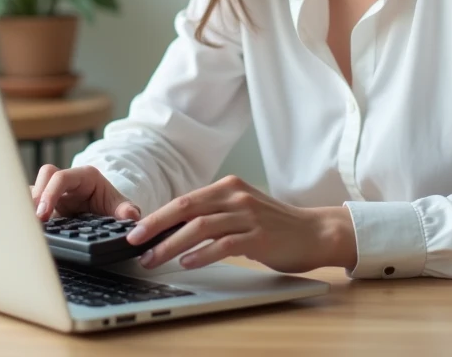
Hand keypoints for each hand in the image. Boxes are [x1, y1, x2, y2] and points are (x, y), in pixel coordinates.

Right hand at [29, 164, 140, 222]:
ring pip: (33, 188)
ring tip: (26, 225)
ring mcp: (53, 190)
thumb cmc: (109, 203)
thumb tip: (131, 215)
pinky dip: (25, 213)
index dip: (50, 193)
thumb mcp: (118, 206)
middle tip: (33, 220)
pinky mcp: (44, 202)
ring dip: (28, 205)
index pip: (61, 177)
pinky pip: (29, 202)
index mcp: (83, 176)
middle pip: (44, 177)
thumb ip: (125, 210)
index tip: (44, 215)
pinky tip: (25, 228)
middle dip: (36, 197)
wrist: (105, 208)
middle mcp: (66, 180)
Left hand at [125, 175, 356, 273]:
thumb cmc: (275, 226)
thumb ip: (214, 214)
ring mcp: (249, 215)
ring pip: (201, 226)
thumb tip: (173, 230)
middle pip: (187, 207)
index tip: (136, 230)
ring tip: (154, 259)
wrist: (316, 232)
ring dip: (172, 244)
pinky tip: (188, 262)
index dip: (158, 215)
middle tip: (135, 242)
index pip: (185, 199)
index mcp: (229, 187)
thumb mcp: (241, 211)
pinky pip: (224, 244)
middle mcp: (236, 196)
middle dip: (156, 225)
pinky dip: (202, 254)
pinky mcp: (260, 236)